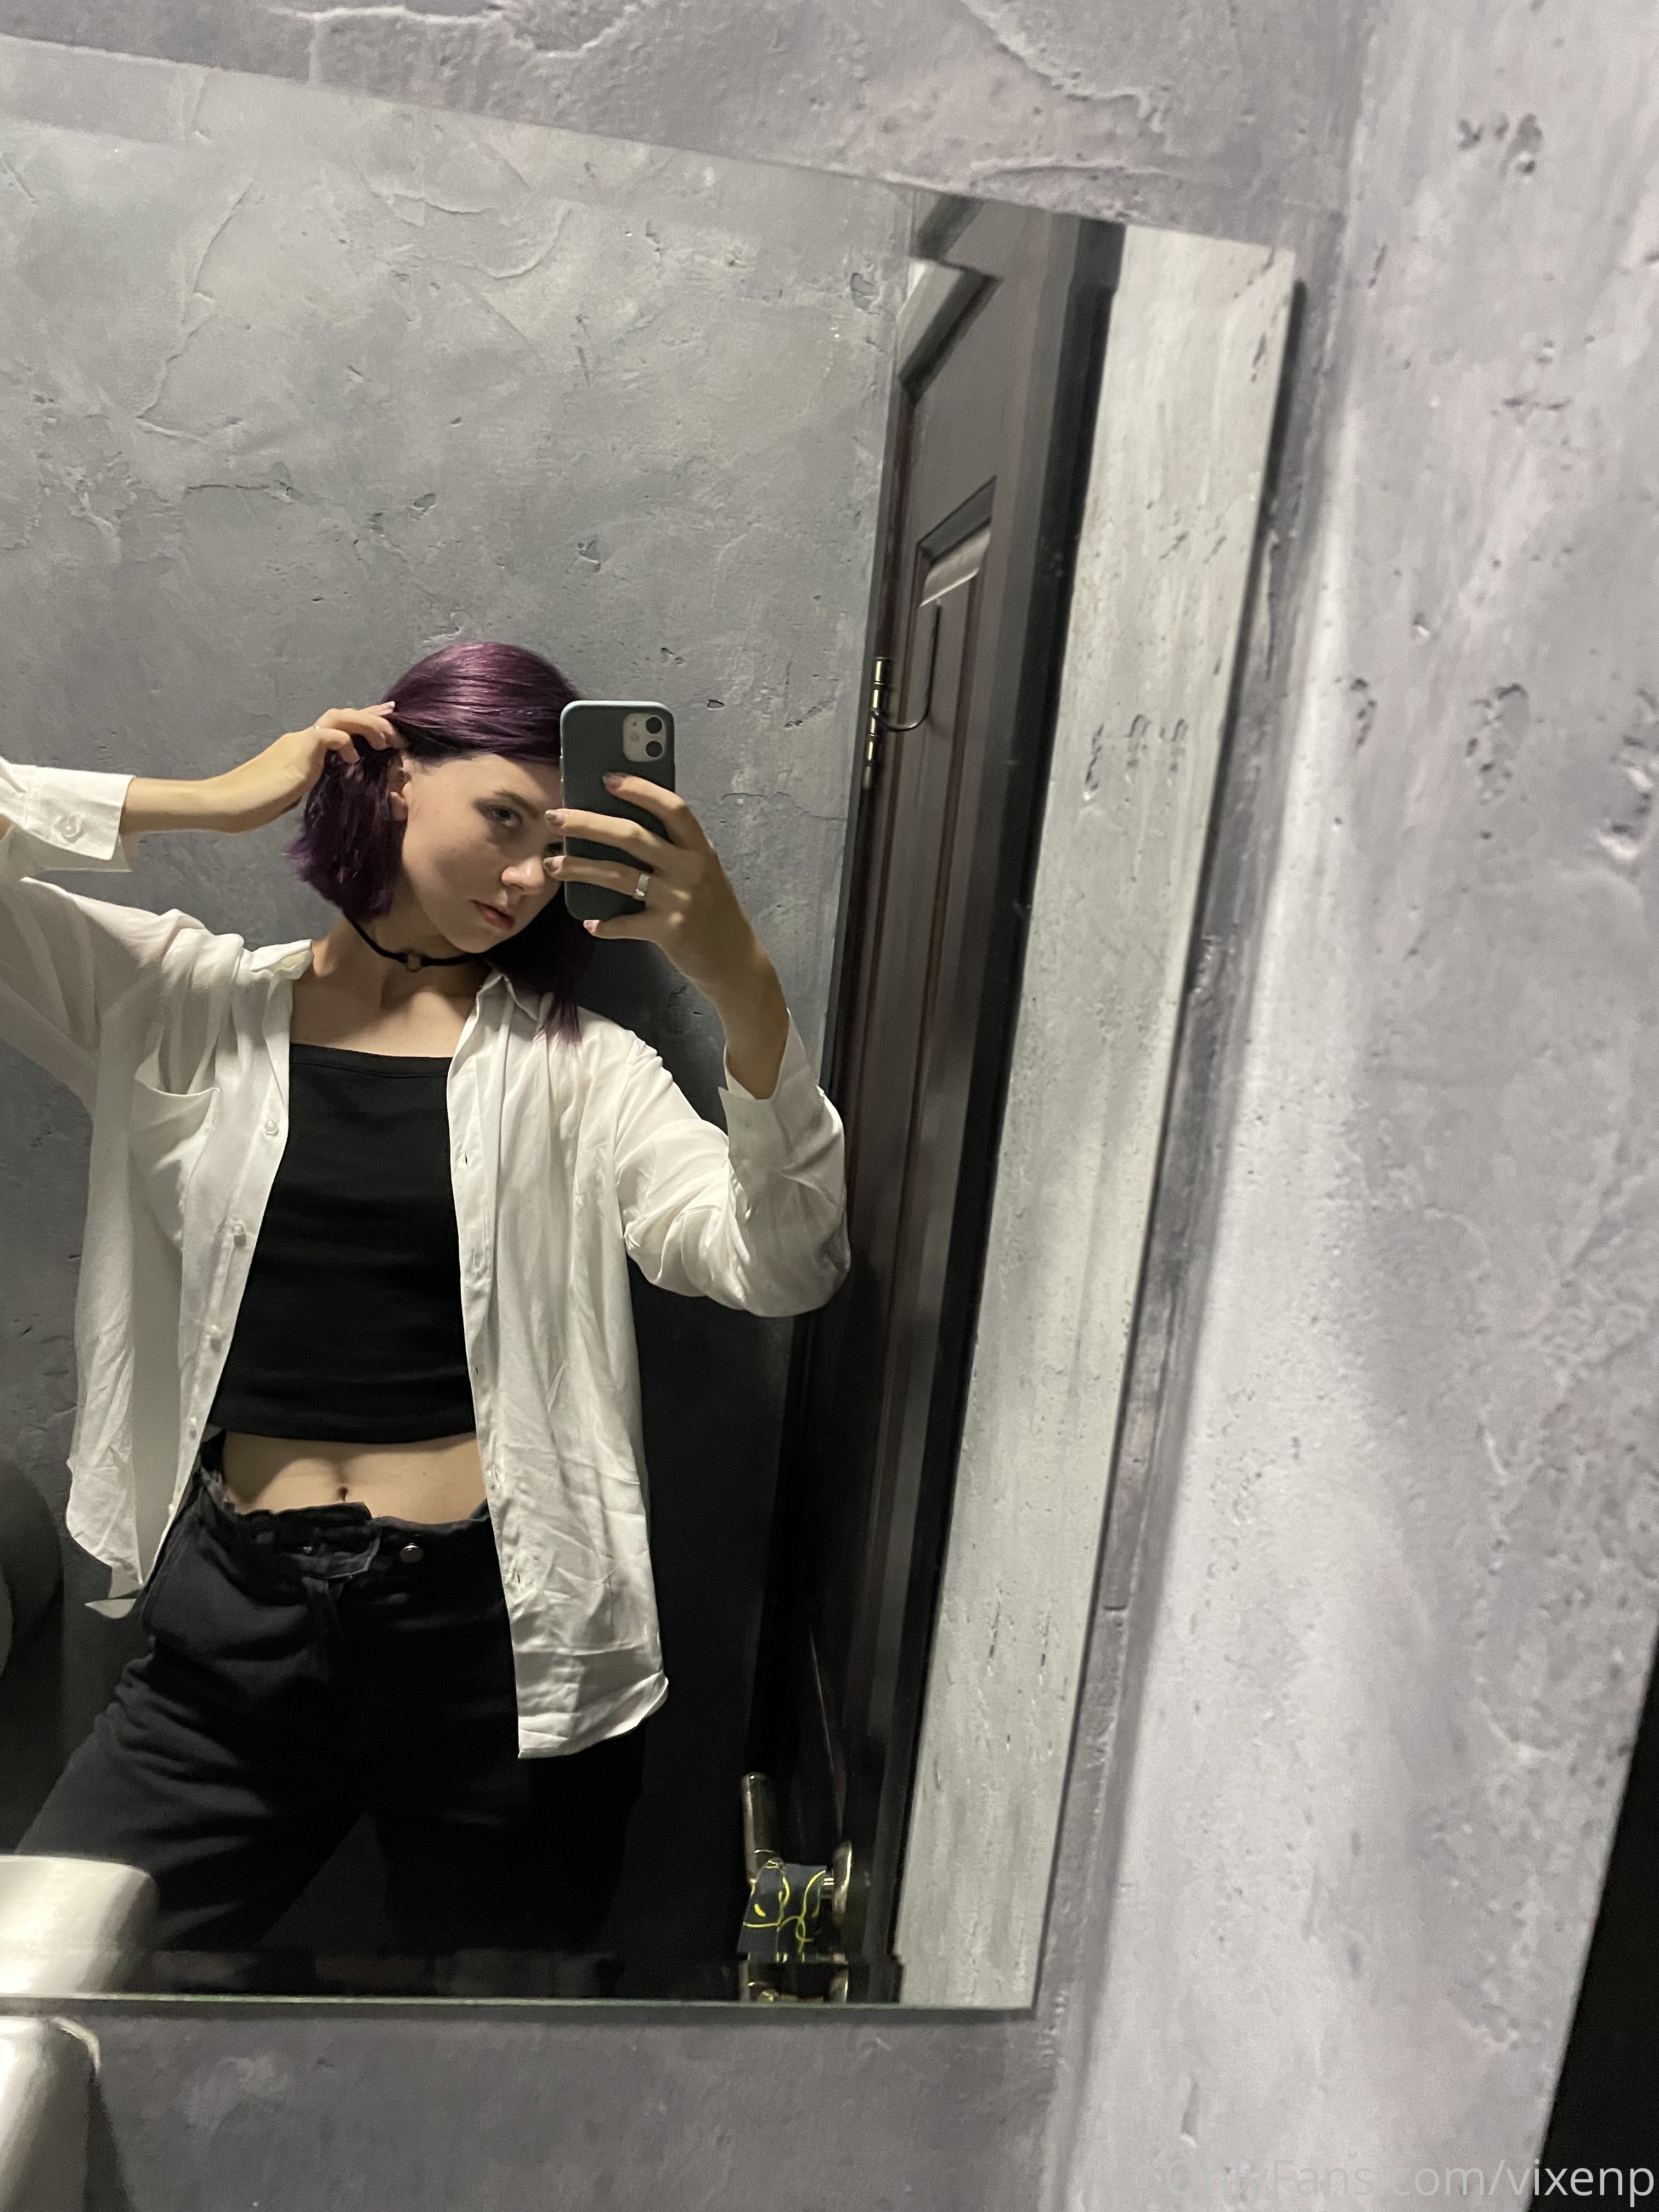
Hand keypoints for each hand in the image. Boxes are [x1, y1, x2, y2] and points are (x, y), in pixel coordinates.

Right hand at [198, 704, 402, 832]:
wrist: (224, 804)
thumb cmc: (255, 803)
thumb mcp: (295, 793)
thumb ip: (313, 783)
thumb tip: (333, 786)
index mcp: (303, 748)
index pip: (340, 726)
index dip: (367, 719)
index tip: (391, 718)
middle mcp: (302, 739)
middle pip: (344, 714)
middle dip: (374, 719)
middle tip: (398, 734)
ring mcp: (298, 744)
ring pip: (339, 717)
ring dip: (366, 725)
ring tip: (384, 742)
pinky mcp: (295, 756)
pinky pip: (326, 736)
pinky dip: (345, 742)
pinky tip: (353, 758)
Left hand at [549, 775, 788, 1094]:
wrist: (735, 962)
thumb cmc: (712, 912)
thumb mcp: (702, 873)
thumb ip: (673, 852)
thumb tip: (620, 829)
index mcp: (700, 849)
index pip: (672, 808)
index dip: (640, 790)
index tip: (607, 779)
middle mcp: (691, 869)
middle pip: (633, 836)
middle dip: (589, 823)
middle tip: (555, 818)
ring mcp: (680, 900)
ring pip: (620, 876)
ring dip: (580, 868)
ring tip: (552, 865)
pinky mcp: (669, 931)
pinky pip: (625, 923)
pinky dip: (605, 924)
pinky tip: (589, 923)